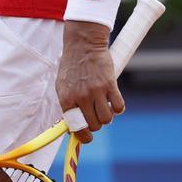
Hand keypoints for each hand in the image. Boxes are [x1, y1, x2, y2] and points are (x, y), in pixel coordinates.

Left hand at [56, 21, 123, 143]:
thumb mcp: (62, 84)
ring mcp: (95, 91)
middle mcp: (80, 97)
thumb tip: (72, 125)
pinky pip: (119, 108)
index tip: (88, 137)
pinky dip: (118, 108)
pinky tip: (114, 101)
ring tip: (104, 106)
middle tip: (96, 114)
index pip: (75, 126)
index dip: (83, 136)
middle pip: (94, 125)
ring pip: (107, 119)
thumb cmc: (72, 65)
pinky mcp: (109, 85)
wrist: (83, 44)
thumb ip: (68, 103)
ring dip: (107, 116)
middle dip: (96, 123)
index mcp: (66, 98)